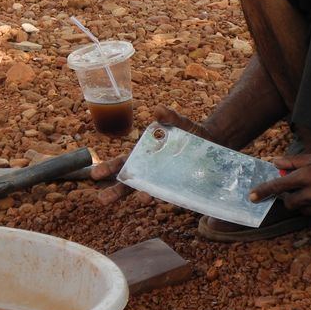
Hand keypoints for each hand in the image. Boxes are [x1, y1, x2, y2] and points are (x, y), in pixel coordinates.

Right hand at [90, 105, 214, 204]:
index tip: (96, 174)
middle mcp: (151, 171)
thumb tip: (158, 109)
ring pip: (149, 192)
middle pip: (130, 183)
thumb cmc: (192, 132)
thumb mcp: (181, 123)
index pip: (123, 163)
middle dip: (116, 191)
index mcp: (145, 155)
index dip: (109, 168)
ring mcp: (165, 182)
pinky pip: (171, 196)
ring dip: (144, 196)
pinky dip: (168, 199)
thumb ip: (170, 117)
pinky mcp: (180, 189)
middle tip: (102, 200)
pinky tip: (167, 201)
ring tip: (144, 198)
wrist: (215, 144)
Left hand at [249, 153, 310, 222]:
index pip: (279, 186)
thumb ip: (295, 161)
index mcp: (307, 176)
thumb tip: (275, 161)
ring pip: (303, 210)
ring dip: (305, 203)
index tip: (252, 197)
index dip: (263, 191)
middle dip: (290, 199)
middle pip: (289, 203)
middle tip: (299, 190)